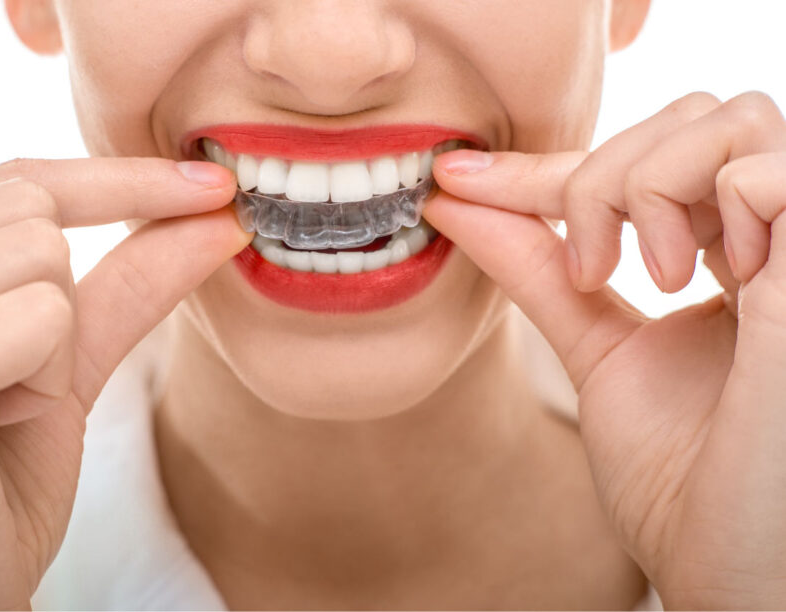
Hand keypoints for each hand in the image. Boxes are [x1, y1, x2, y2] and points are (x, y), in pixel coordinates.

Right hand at [0, 158, 249, 608]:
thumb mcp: (65, 369)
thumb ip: (126, 285)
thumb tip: (212, 218)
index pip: (16, 182)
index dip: (119, 178)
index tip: (210, 185)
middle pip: (31, 210)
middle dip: (62, 297)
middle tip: (10, 392)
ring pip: (40, 255)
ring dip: (51, 349)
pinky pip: (40, 317)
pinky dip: (43, 378)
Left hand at [424, 91, 785, 608]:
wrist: (725, 566)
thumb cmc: (677, 476)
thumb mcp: (596, 349)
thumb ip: (539, 270)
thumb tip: (454, 202)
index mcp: (730, 256)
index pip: (639, 164)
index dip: (546, 167)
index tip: (454, 178)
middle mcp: (776, 241)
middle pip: (693, 119)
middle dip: (604, 175)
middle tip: (591, 266)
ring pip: (730, 122)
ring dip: (648, 188)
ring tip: (642, 279)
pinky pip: (774, 171)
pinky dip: (713, 203)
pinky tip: (698, 281)